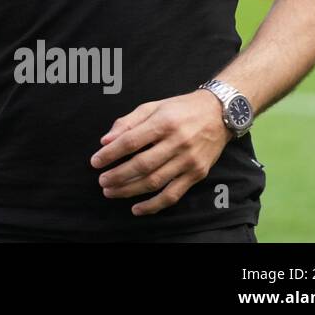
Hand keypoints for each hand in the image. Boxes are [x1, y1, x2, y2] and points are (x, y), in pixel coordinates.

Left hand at [90, 90, 230, 215]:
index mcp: (164, 123)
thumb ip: (127, 122)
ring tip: (111, 192)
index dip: (111, 154)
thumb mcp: (153, 106)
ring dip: (129, 190)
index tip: (95, 162)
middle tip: (102, 181)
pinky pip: (173, 194)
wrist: (220, 114)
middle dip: (118, 175)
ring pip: (155, 182)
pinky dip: (154, 205)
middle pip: (142, 165)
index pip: (131, 141)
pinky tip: (137, 208)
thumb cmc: (181, 108)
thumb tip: (105, 140)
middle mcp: (177, 143)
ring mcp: (188, 161)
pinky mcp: (197, 174)